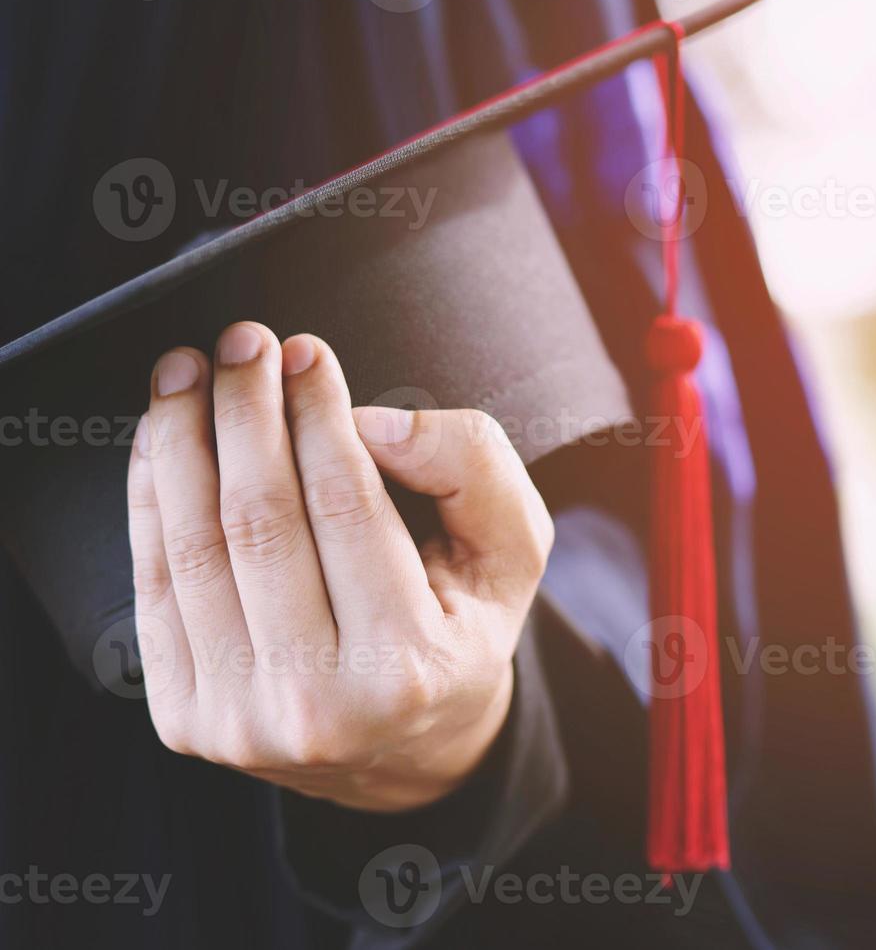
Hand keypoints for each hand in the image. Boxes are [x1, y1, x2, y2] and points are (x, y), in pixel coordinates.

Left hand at [125, 322, 552, 810]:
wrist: (406, 744)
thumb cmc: (461, 626)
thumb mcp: (511, 547)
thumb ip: (471, 467)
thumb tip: (370, 422)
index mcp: (408, 669)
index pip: (347, 507)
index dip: (317, 414)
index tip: (304, 353)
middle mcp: (318, 707)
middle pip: (260, 521)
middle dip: (244, 412)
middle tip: (243, 344)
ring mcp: (239, 721)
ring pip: (193, 547)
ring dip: (180, 440)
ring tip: (188, 372)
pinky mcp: (184, 717)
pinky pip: (152, 584)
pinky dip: (149, 497)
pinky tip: (161, 438)